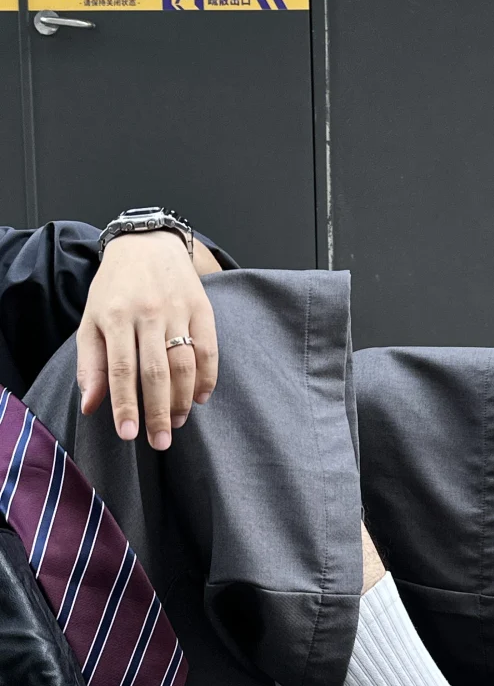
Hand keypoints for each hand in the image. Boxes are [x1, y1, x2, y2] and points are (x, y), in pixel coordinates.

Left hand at [77, 232, 220, 449]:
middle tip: (160, 442)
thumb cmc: (115, 288)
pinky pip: (209, 350)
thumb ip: (92, 364)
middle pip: (157, 372)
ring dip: (183, 399)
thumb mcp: (92, 320)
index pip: (122, 369)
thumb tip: (91, 406)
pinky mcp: (203, 308)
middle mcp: (149, 313)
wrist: (148, 243)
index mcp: (116, 316)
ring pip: (185, 363)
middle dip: (159, 412)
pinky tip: (200, 397)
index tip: (129, 435)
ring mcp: (178, 310)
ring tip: (177, 422)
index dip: (126, 405)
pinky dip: (208, 378)